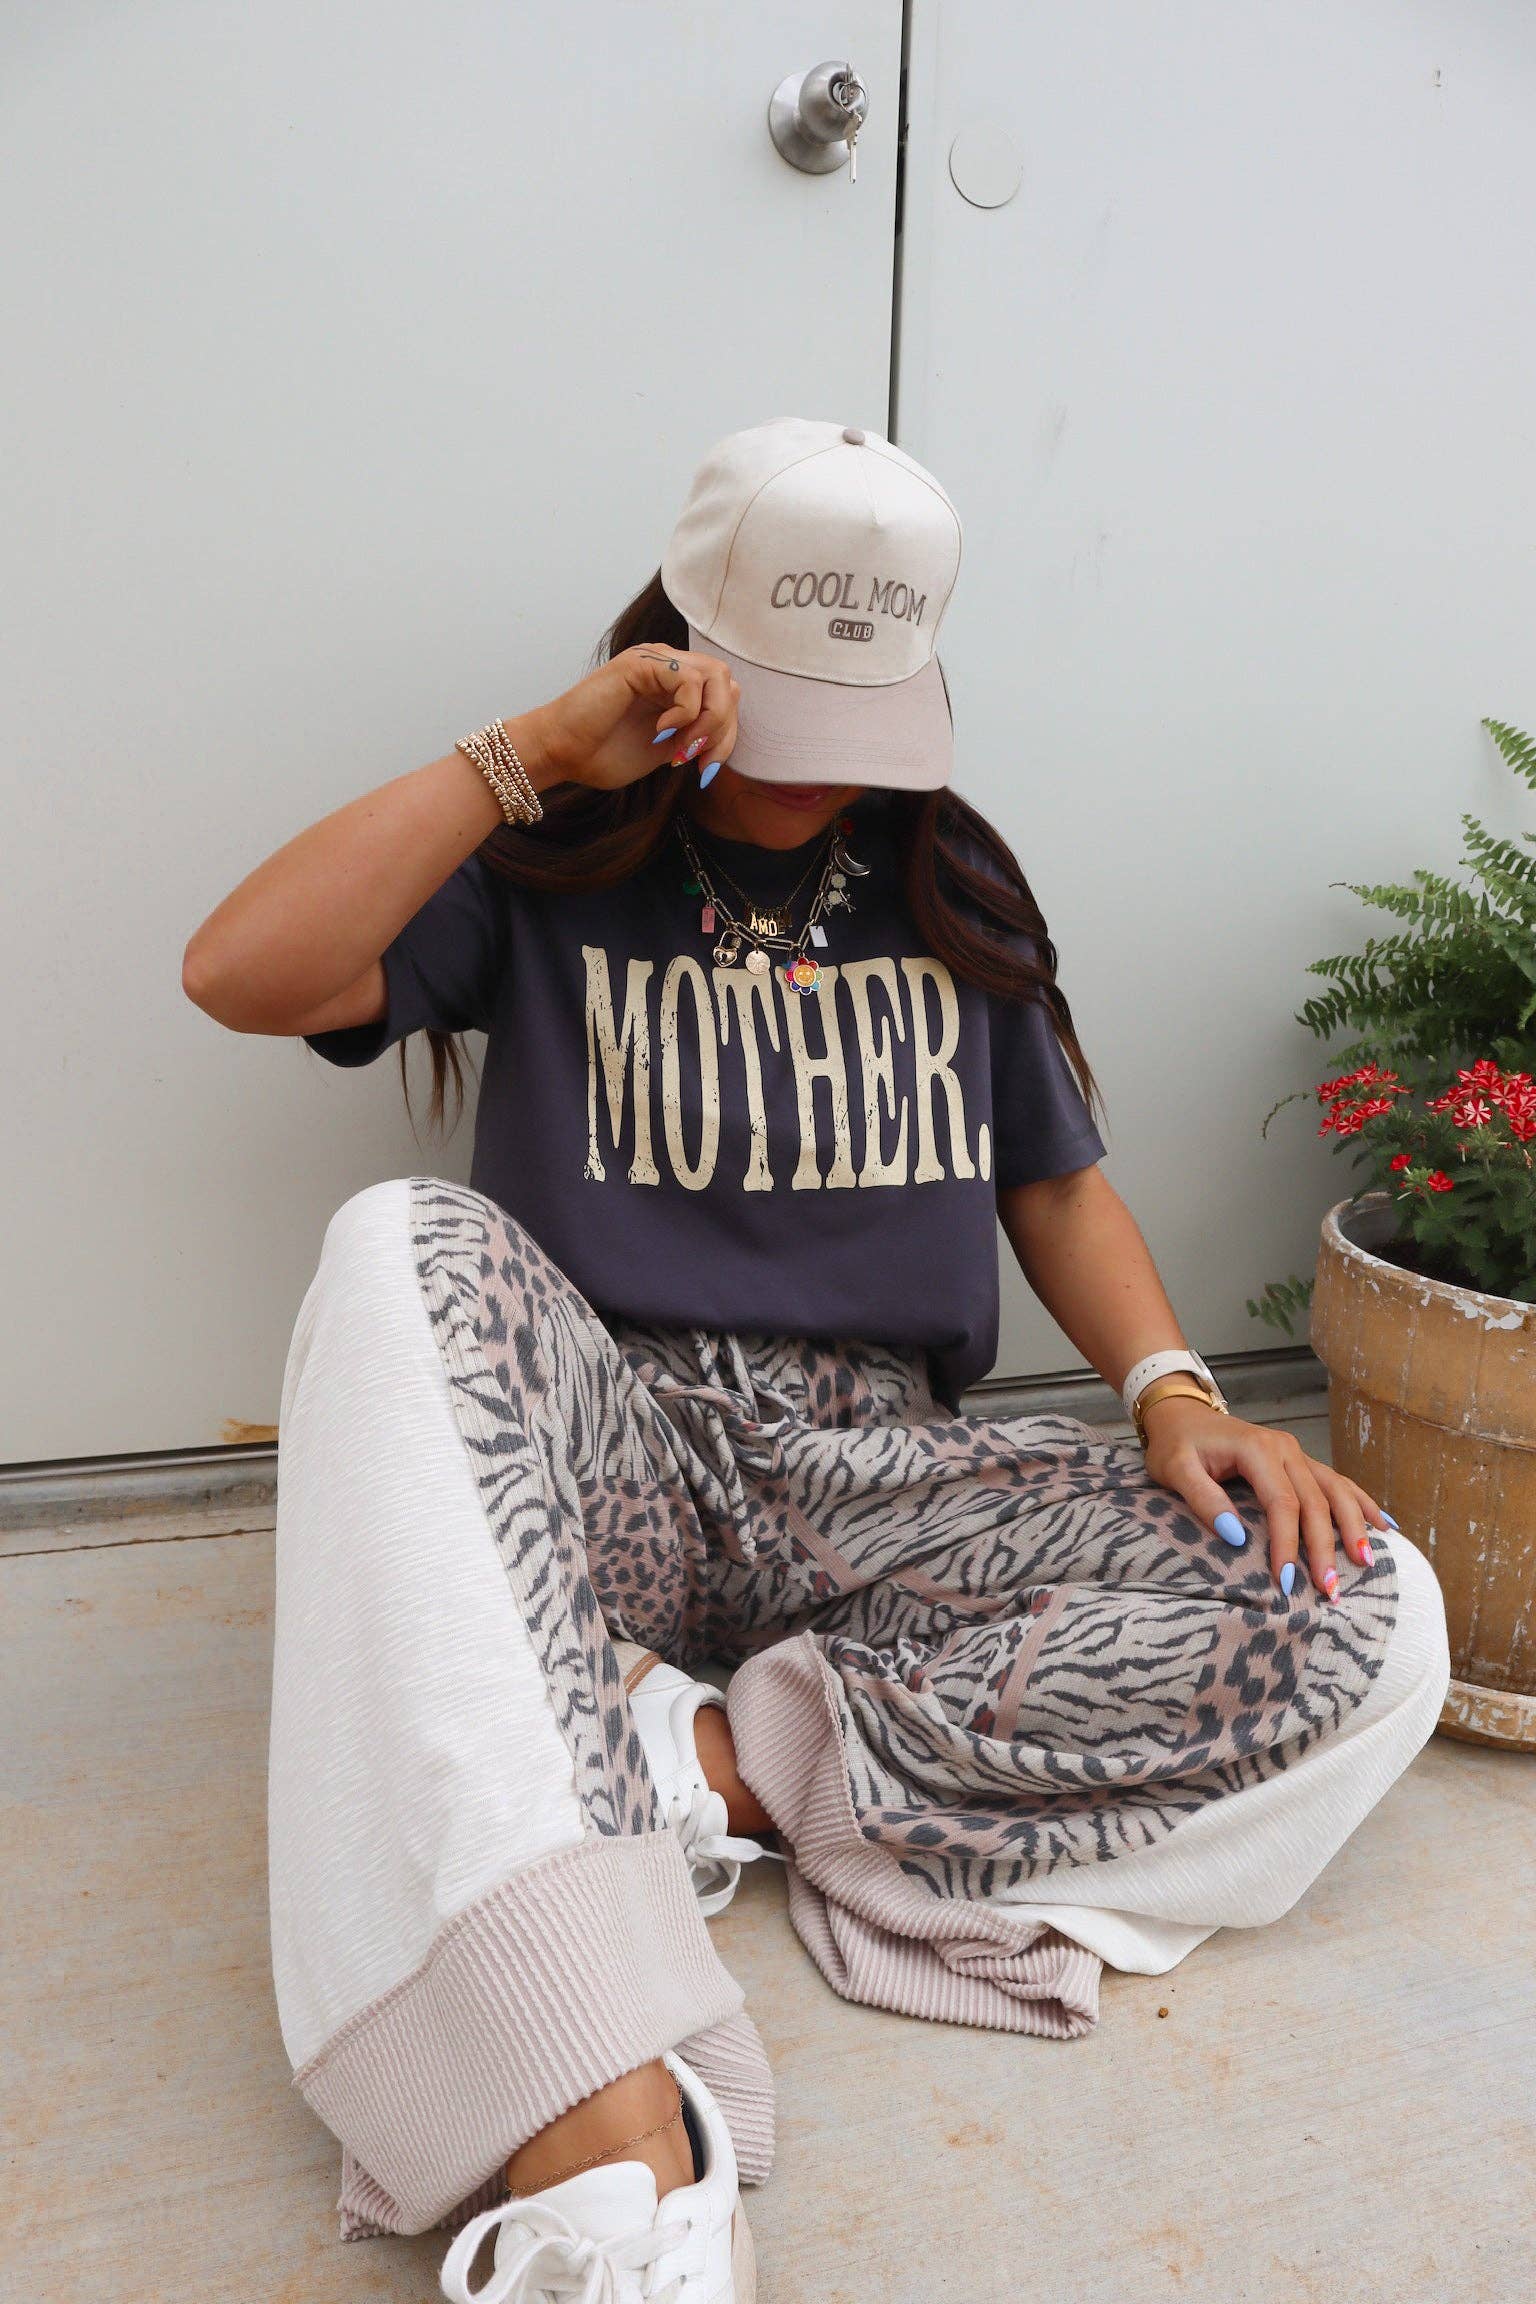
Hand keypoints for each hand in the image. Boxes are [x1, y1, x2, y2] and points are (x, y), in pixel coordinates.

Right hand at [528, 643, 739, 793]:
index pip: (725, 696)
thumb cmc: (602, 754)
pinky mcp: (641, 663)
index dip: (726, 735)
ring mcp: (655, 661)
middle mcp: (668, 666)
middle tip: (695, 758)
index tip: (704, 770)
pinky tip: (660, 732)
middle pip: (726, 683)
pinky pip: (688, 679)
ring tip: (680, 747)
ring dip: (707, 719)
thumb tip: (721, 741)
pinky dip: (685, 712)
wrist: (562, 753)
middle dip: (722, 728)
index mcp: (675, 686)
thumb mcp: (665, 750)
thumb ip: (694, 739)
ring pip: (714, 677)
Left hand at [1139, 1396, 1395, 1600]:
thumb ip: (1203, 1500)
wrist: (1180, 1414)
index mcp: (1257, 1450)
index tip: (1287, 1581)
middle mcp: (1285, 1449)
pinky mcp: (1299, 1462)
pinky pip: (1337, 1482)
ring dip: (1354, 1527)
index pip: (1283, 1503)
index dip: (1288, 1544)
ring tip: (1367, 1562)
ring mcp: (1296, 1454)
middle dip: (1326, 1547)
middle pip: (1316, 1502)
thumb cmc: (1176, 1445)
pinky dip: (1362, 1503)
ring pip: (1336, 1491)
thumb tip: (1236, 1537)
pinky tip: (1384, 1525)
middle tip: (1330, 1589)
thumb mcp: (1175, 1469)